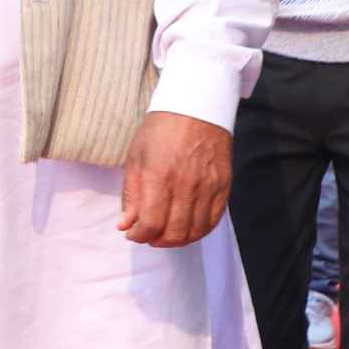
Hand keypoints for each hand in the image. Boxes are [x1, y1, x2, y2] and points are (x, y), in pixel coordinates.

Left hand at [116, 110, 230, 246]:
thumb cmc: (160, 131)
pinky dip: (199, 231)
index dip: (139, 236)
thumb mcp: (136, 157)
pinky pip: (213, 220)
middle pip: (174, 233)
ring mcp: (208, 186)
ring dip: (178, 239)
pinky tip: (187, 227)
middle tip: (149, 235)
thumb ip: (131, 194)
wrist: (196, 107)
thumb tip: (126, 225)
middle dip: (157, 241)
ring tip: (166, 234)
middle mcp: (186, 185)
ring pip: (195, 231)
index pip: (151, 224)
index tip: (133, 233)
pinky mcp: (223, 186)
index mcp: (159, 177)